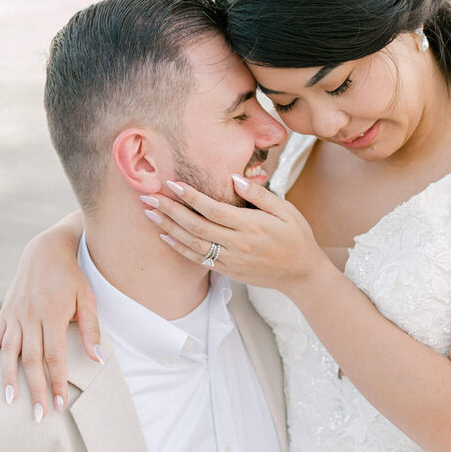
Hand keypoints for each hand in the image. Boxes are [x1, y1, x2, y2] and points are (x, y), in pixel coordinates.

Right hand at [0, 229, 100, 417]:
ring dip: (8, 378)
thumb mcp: (88, 298)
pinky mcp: (5, 312)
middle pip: (31, 361)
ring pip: (8, 352)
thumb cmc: (72, 276)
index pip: (54, 357)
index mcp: (52, 315)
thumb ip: (91, 329)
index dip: (57, 383)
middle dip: (35, 390)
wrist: (46, 250)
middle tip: (39, 415)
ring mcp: (14, 315)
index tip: (61, 405)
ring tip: (10, 401)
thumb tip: (96, 359)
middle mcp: (30, 317)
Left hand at [144, 175, 325, 291]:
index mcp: (251, 226)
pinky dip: (180, 248)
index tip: (172, 183)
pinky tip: (165, 236)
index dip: (190, 196)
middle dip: (170, 210)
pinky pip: (199, 259)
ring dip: (169, 228)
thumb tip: (233, 178)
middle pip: (196, 226)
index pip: (213, 209)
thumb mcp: (285, 210)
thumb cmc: (296, 236)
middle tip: (149, 196)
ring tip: (150, 213)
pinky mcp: (228, 271)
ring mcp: (231, 260)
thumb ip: (259, 194)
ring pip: (193, 243)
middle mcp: (237, 244)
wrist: (301, 273)